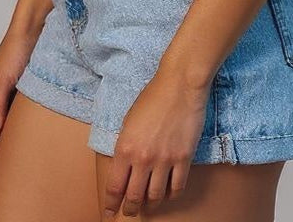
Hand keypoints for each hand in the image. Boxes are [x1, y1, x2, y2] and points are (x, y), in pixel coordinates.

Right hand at [0, 27, 38, 170]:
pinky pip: (16, 114)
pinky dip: (17, 126)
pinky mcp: (20, 91)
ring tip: (12, 156)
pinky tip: (24, 136)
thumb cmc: (14, 50)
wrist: (33, 30)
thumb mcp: (4, 81)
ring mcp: (6, 94)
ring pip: (3, 123)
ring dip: (5, 138)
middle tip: (1, 167)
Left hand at [101, 64, 210, 217]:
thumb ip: (125, 145)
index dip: (111, 204)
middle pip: (134, 197)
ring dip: (150, 204)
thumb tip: (125, 166)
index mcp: (125, 147)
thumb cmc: (153, 96)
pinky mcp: (184, 158)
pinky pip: (176, 187)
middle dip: (129, 209)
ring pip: (155, 196)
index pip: (115, 187)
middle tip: (129, 212)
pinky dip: (170, 195)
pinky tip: (167, 194)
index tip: (109, 212)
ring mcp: (165, 159)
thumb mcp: (129, 120)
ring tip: (148, 205)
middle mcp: (143, 158)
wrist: (180, 84)